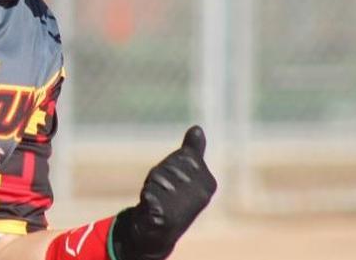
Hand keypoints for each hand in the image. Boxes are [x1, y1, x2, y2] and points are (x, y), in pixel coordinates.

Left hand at [110, 125, 216, 259]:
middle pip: (169, 166)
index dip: (173, 164)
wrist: (160, 228)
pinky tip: (151, 206)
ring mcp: (185, 205)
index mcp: (208, 183)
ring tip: (158, 199)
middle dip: (161, 174)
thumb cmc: (174, 195)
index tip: (175, 179)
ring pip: (157, 178)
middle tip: (164, 191)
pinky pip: (149, 194)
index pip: (184, 156)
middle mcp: (201, 194)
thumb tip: (197, 128)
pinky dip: (146, 197)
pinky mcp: (166, 215)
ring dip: (152, 186)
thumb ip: (193, 151)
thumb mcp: (185, 170)